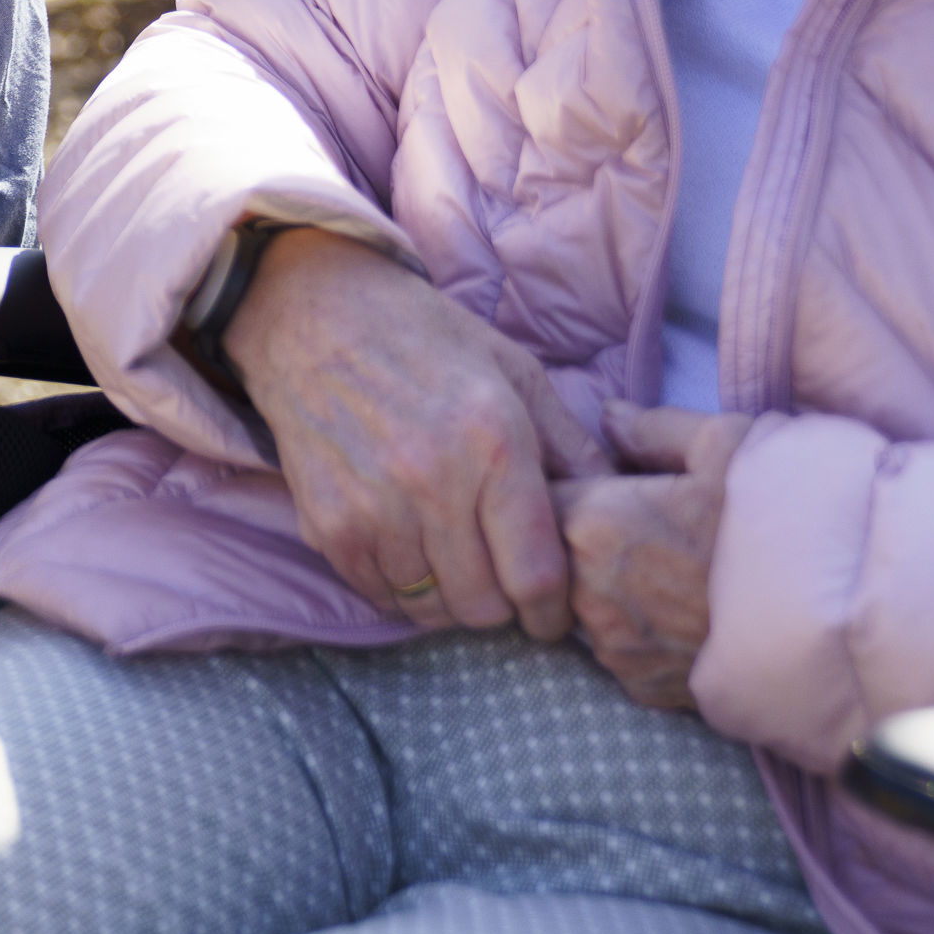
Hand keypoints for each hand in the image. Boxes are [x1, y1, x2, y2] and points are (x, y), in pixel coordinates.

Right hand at [227, 226, 612, 641]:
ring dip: (448, 598)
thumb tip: (618, 504)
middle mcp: (433, 482)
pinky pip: (379, 595)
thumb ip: (571, 445)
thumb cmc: (426, 341)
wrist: (315, 315)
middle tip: (498, 581)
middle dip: (501, 606)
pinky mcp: (329, 524)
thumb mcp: (515, 372)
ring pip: (429, 608)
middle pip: (483, 606)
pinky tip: (409, 551)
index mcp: (494, 443)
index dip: (551, 614)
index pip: (536, 575)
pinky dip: (400, 589)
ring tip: (452, 562)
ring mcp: (374, 507)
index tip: (551, 617)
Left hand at [553, 401, 754, 709]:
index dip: (560, 484)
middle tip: (637, 523)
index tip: (594, 480)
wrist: (835, 622)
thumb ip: (651, 426)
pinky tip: (679, 610)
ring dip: (602, 586)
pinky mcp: (640, 686)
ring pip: (579, 604)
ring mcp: (612, 647)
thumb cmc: (777, 521)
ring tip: (663, 567)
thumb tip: (607, 416)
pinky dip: (635, 628)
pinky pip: (616, 647)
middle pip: (551, 556)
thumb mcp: (723, 443)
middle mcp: (585, 592)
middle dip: (578, 537)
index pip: (533, 497)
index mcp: (592, 523)